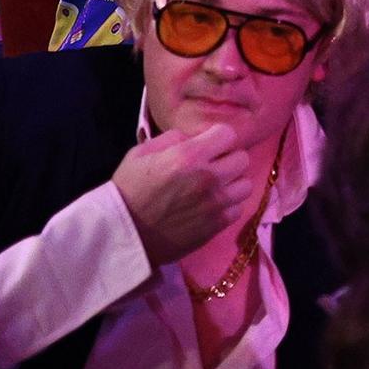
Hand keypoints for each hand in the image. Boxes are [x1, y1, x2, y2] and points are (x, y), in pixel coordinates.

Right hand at [112, 123, 258, 268]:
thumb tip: (197, 138)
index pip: (228, 134)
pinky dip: (229, 205)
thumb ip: (174, 138)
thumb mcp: (142, 153)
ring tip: (215, 187)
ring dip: (232, 183)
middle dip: (227, 158)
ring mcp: (215, 203)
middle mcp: (208, 178)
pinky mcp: (217, 225)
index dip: (217, 138)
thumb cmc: (129, 190)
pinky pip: (239, 208)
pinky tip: (212, 205)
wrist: (122, 234)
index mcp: (189, 156)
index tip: (208, 145)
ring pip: (246, 184)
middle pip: (242, 158)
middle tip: (212, 166)